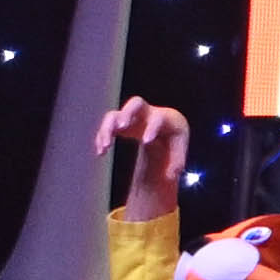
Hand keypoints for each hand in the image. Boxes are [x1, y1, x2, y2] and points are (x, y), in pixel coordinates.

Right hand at [98, 97, 191, 217]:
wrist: (165, 126)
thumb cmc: (173, 137)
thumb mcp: (179, 147)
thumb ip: (177, 161)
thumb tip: (171, 176)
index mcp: (165, 117)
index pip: (158, 118)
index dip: (152, 128)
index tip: (146, 142)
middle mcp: (147, 113)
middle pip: (136, 103)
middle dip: (127, 113)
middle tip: (121, 127)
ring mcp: (131, 116)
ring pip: (115, 115)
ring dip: (107, 128)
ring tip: (105, 148)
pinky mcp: (120, 122)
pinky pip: (107, 125)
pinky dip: (102, 136)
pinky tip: (101, 153)